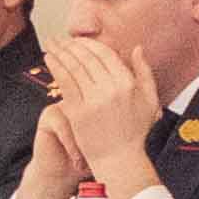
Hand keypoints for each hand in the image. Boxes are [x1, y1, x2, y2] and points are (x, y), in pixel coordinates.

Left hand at [33, 27, 161, 198]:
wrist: (119, 160)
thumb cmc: (134, 131)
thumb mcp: (149, 100)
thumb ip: (145, 72)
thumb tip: (137, 48)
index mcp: (128, 83)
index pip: (105, 54)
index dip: (90, 44)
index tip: (79, 41)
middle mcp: (112, 89)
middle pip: (88, 58)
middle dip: (71, 44)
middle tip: (60, 38)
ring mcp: (95, 100)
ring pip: (74, 67)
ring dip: (60, 51)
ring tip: (51, 43)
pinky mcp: (79, 112)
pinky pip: (65, 82)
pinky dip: (56, 67)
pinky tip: (49, 58)